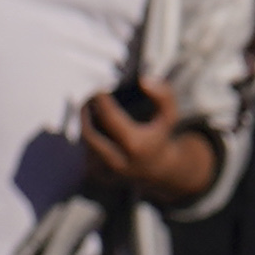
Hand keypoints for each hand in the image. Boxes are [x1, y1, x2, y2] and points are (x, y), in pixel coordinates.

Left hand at [77, 78, 222, 207]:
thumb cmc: (160, 136)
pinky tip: (95, 125)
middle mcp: (118, 161)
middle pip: (89, 133)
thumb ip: (164, 95)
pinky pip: (86, 149)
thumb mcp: (169, 115)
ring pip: (86, 141)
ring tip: (91, 108)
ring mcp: (106, 171)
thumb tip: (142, 80)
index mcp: (135, 145)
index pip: (110, 118)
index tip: (100, 89)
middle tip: (88, 98)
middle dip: (85, 113)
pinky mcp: (97, 174)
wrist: (157, 169)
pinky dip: (89, 134)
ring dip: (86, 123)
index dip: (102, 101)